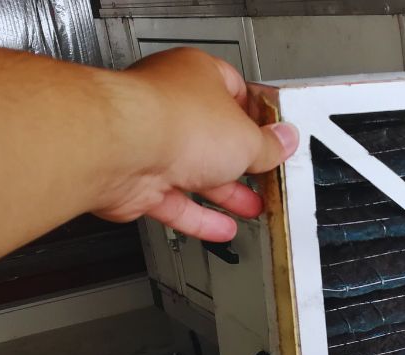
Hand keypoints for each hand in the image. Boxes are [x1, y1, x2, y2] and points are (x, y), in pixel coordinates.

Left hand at [93, 48, 297, 241]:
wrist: (121, 148)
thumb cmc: (173, 121)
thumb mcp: (246, 137)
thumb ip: (268, 146)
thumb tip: (283, 143)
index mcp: (197, 75)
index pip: (236, 92)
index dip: (258, 119)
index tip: (276, 139)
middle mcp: (169, 104)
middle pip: (214, 135)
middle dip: (242, 162)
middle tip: (265, 176)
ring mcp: (150, 141)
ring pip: (193, 171)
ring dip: (224, 193)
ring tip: (251, 206)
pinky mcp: (137, 179)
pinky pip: (174, 201)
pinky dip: (198, 217)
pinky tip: (220, 228)